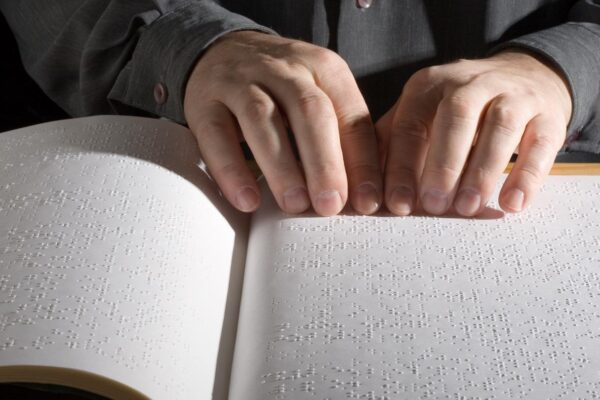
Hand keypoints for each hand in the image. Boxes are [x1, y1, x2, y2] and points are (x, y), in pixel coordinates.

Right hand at [184, 31, 381, 215]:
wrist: (223, 52)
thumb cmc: (281, 88)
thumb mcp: (319, 95)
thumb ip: (342, 136)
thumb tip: (363, 195)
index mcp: (323, 68)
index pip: (350, 115)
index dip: (362, 161)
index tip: (367, 202)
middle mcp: (283, 70)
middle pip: (308, 111)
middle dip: (323, 162)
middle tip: (330, 206)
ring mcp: (239, 82)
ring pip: (261, 119)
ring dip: (281, 166)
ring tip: (295, 204)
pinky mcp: (204, 103)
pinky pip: (216, 135)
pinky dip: (232, 169)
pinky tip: (247, 200)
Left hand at [377, 51, 572, 215]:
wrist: (523, 76)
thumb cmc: (458, 109)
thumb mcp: (422, 115)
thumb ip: (393, 144)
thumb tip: (362, 187)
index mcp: (429, 86)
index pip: (410, 124)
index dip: (402, 165)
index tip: (396, 204)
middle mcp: (470, 83)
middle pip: (455, 117)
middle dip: (443, 164)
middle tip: (434, 206)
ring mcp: (513, 94)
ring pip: (500, 126)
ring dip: (483, 170)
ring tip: (468, 208)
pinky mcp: (547, 114)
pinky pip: (540, 143)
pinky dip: (526, 175)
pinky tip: (512, 204)